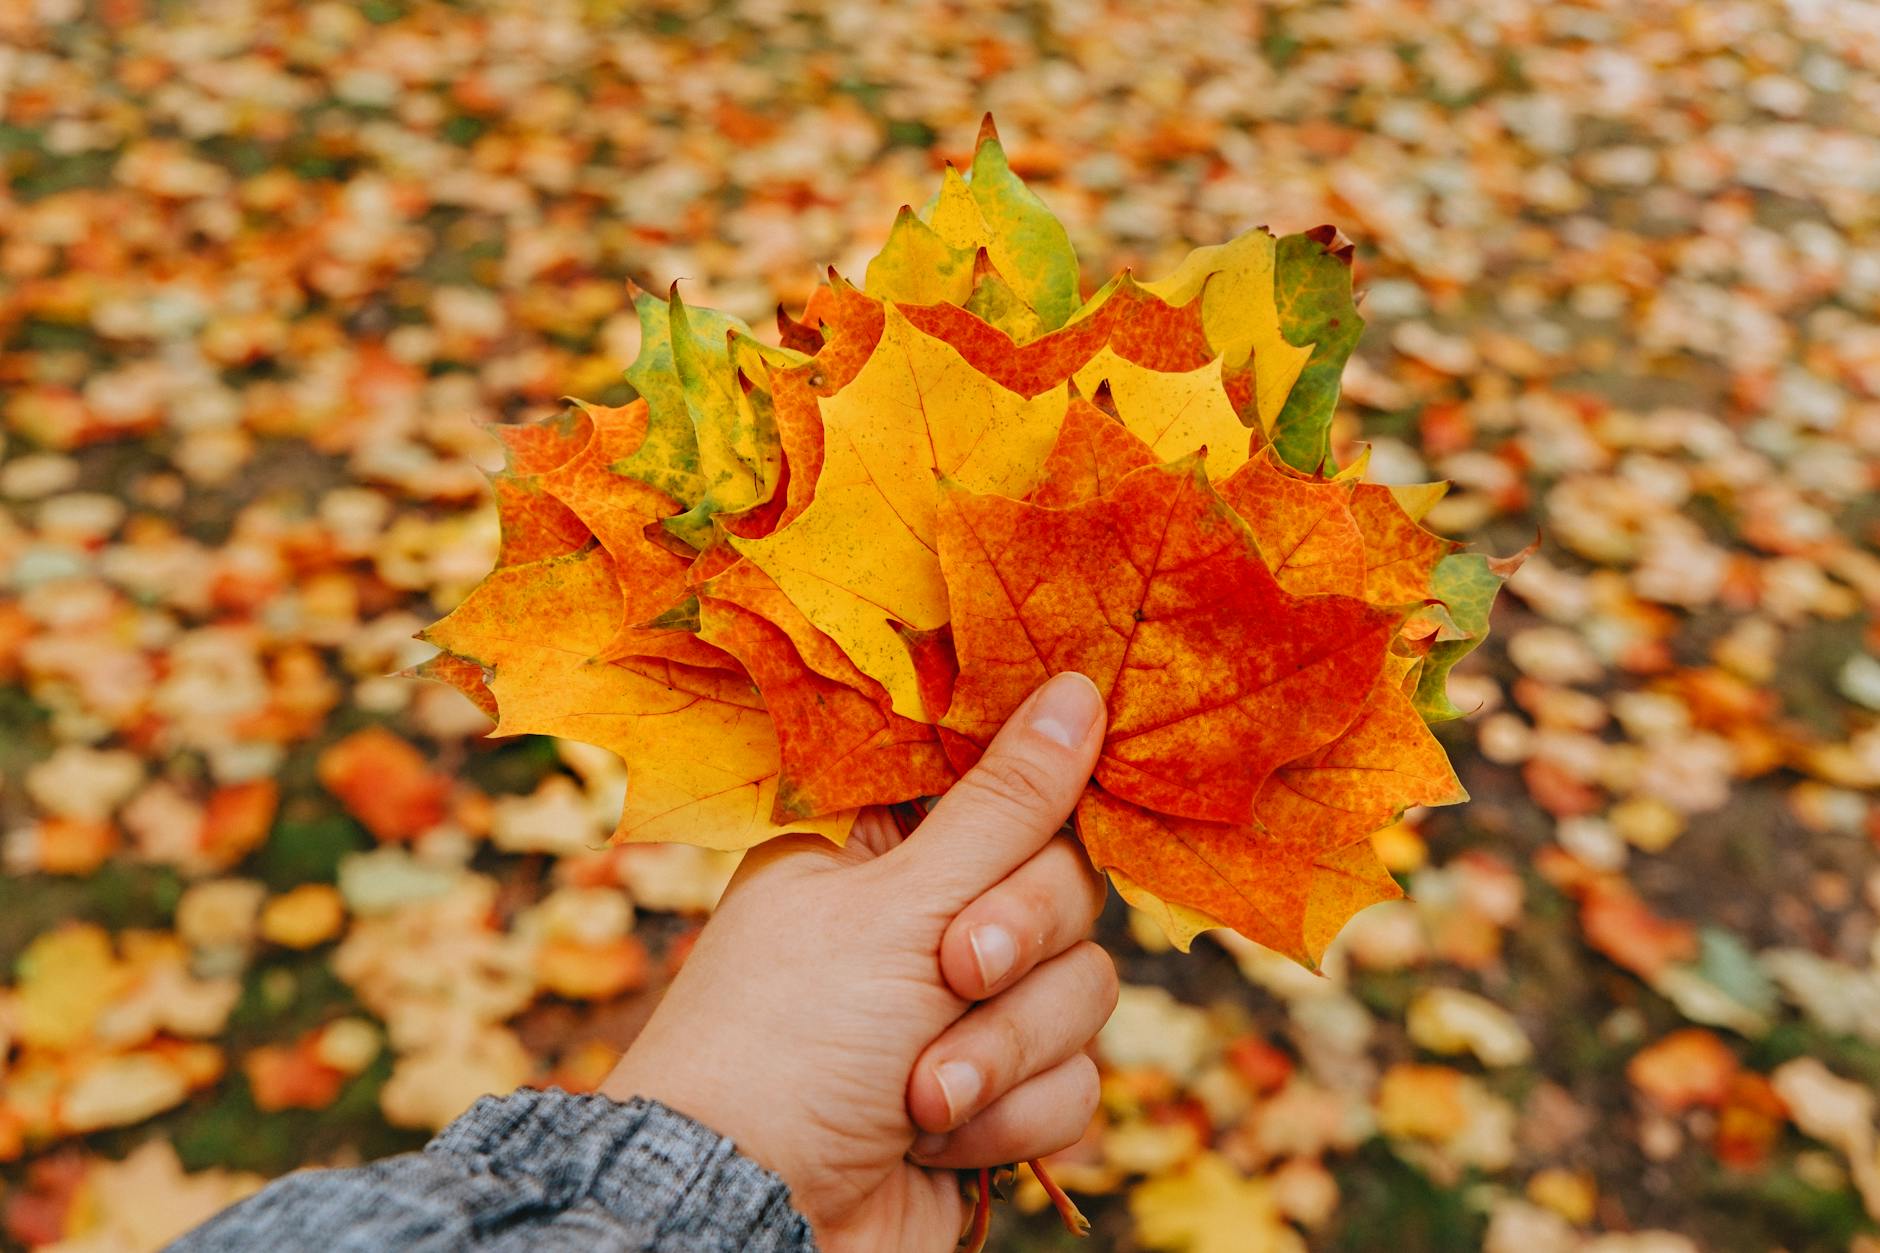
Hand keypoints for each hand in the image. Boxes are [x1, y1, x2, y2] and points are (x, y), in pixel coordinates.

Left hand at [600, 672, 1116, 1251]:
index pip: (1006, 793)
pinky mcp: (995, 1100)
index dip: (1037, 815)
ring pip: (1081, 993)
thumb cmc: (788, 1039)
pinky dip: (1014, 1118)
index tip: (1040, 828)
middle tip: (951, 974)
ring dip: (1006, 1050)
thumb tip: (1079, 688)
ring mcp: (962, 1014)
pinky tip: (935, 1141)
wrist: (750, 1214)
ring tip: (921, 1094)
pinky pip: (1075, 1084)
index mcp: (883, 847)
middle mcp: (926, 921)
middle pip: (1067, 891)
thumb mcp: (896, 906)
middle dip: (1017, 948)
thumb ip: (1006, 807)